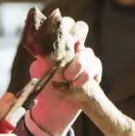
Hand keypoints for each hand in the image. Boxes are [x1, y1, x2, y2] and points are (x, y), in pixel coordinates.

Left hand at [29, 18, 101, 135]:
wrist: (52, 111)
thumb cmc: (43, 87)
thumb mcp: (38, 72)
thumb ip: (44, 59)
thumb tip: (48, 53)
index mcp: (57, 43)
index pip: (63, 24)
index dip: (64, 24)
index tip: (61, 34)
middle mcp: (72, 47)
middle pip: (81, 28)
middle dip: (77, 35)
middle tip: (72, 47)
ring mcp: (84, 59)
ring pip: (88, 51)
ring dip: (79, 63)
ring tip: (69, 78)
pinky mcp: (93, 73)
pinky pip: (96, 66)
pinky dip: (87, 74)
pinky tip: (78, 84)